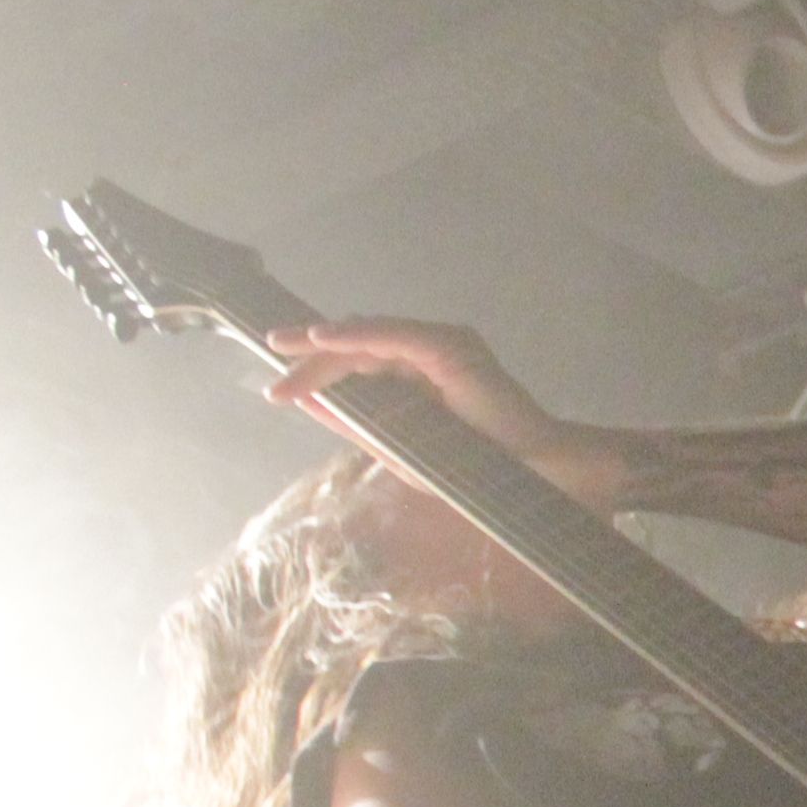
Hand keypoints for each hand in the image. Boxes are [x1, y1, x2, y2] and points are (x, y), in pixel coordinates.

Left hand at [267, 319, 616, 489]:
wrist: (532, 473)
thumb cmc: (475, 469)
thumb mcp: (401, 449)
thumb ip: (360, 427)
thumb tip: (311, 406)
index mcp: (418, 375)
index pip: (357, 363)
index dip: (315, 372)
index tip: (280, 390)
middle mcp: (426, 352)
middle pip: (354, 346)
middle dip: (309, 361)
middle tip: (274, 381)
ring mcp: (438, 344)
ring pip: (367, 338)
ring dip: (322, 349)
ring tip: (284, 359)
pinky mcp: (447, 345)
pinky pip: (391, 334)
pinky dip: (354, 335)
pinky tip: (320, 338)